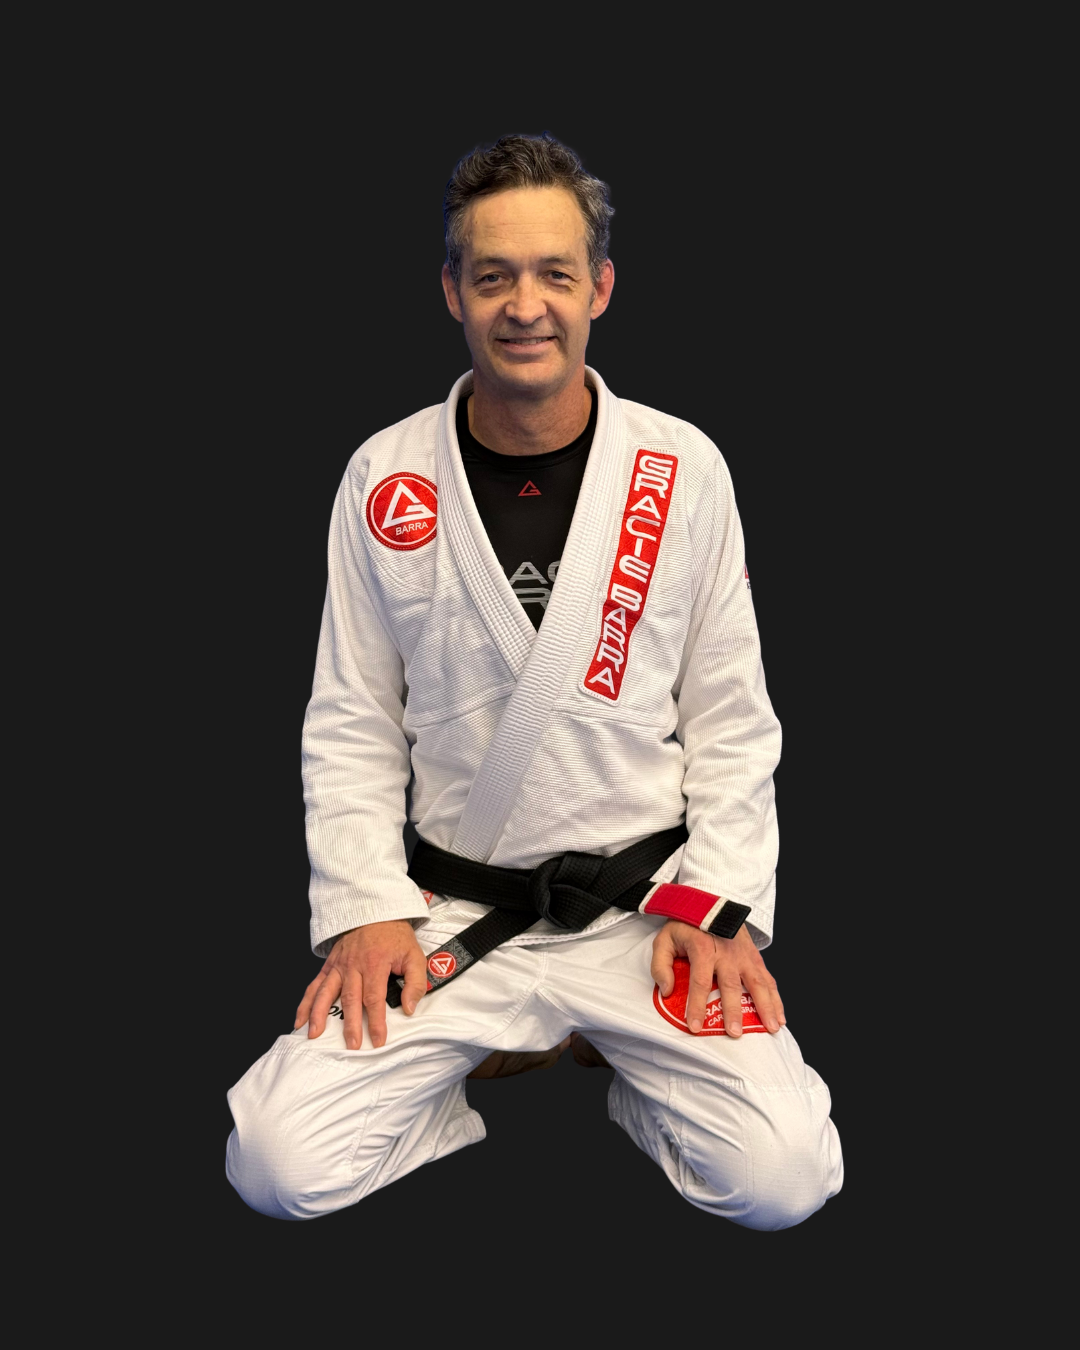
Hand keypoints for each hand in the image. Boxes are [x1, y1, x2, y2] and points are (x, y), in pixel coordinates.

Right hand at [294, 919, 427, 1049]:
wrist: (376, 911)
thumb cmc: (395, 935)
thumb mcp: (414, 955)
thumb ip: (415, 982)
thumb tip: (409, 1008)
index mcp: (375, 964)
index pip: (374, 998)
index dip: (376, 1022)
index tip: (378, 1040)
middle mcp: (354, 965)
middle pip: (350, 999)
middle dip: (350, 1025)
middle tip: (352, 1045)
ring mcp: (339, 965)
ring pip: (326, 992)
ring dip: (319, 1014)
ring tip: (315, 1034)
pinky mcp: (330, 964)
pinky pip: (315, 984)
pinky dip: (306, 1002)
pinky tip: (300, 1019)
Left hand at [650, 919, 784, 1036]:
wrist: (711, 900)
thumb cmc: (686, 924)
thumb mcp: (665, 939)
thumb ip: (661, 965)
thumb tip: (667, 990)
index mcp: (703, 949)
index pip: (700, 982)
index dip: (697, 1006)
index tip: (695, 1027)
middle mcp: (726, 953)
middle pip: (731, 986)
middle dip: (733, 1012)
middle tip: (734, 1033)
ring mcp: (743, 955)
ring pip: (757, 983)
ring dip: (765, 1007)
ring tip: (770, 1028)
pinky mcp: (754, 957)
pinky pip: (768, 979)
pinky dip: (776, 998)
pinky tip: (779, 1016)